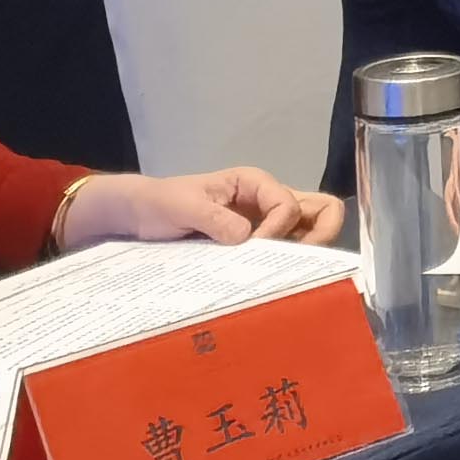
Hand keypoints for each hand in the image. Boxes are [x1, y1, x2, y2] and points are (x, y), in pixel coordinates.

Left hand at [57, 166, 342, 249]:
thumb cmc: (159, 204)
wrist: (138, 216)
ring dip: (310, 248)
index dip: (278, 228)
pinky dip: (292, 261)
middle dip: (321, 234)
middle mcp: (268, 200)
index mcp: (254, 183)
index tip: (254, 247)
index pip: (288, 205)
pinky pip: (289, 248)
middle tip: (300, 259)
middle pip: (321, 209)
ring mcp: (266, 223)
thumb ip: (215, 219)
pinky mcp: (257, 244)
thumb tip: (248, 239)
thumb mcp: (182, 206)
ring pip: (312, 228)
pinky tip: (275, 275)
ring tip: (292, 270)